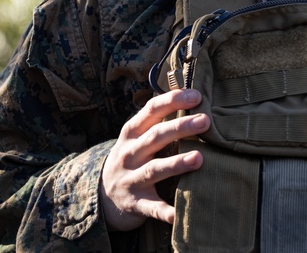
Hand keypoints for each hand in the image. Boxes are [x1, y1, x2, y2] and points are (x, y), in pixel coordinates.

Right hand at [99, 88, 209, 230]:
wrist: (100, 196)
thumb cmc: (130, 158)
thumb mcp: (135, 136)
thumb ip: (156, 119)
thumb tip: (187, 92)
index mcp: (131, 133)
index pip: (151, 110)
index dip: (173, 101)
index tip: (196, 95)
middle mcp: (129, 154)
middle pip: (155, 137)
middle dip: (180, 127)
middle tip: (205, 120)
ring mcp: (131, 179)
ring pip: (154, 170)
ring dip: (176, 164)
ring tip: (199, 158)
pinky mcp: (135, 204)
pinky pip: (152, 208)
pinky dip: (166, 212)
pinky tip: (180, 213)